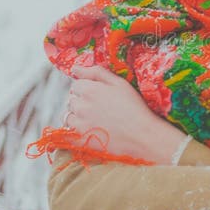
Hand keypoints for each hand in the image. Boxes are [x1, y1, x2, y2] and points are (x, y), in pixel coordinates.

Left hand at [64, 64, 184, 162]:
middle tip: (100, 108)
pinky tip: (85, 132)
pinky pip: (67, 135)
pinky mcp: (81, 141)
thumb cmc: (134, 107)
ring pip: (68, 116)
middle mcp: (80, 106)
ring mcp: (79, 125)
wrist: (143, 135)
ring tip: (95, 121)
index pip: (76, 85)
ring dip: (76, 117)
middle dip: (81, 102)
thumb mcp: (119, 83)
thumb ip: (96, 73)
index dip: (87, 89)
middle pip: (71, 100)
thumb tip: (75, 69)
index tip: (99, 96)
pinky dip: (72, 133)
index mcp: (89, 90)